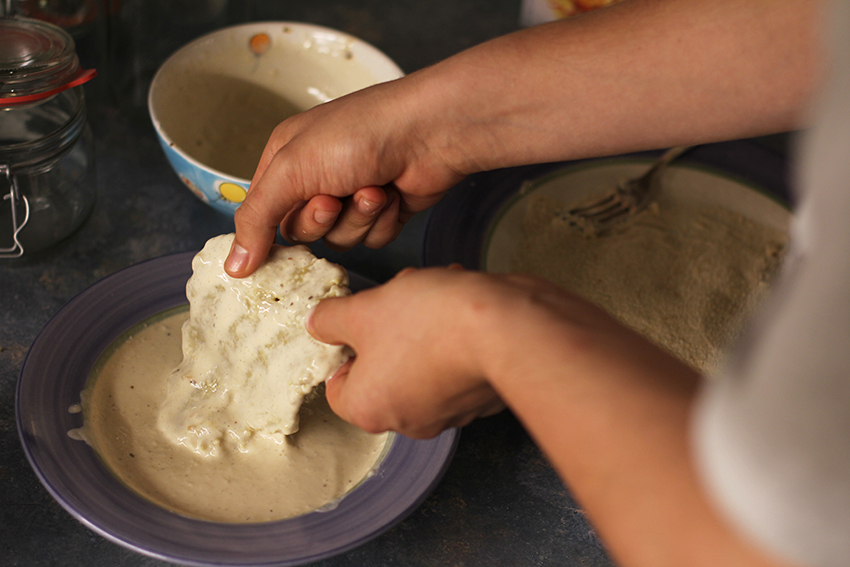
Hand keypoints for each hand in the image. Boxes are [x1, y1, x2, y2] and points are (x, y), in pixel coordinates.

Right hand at [225, 79, 466, 277]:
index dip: (268, 232)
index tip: (270, 252)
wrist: (428, 133)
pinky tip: (393, 194)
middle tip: (334, 196)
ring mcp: (353, 195)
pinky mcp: (385, 211)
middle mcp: (318, 176)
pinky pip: (372, 239)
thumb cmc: (358, 134)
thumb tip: (233, 266)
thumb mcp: (292, 169)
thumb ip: (258, 218)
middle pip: (303, 231)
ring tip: (373, 188)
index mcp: (286, 159)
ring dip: (357, 219)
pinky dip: (382, 221)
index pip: (263, 212)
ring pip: (341, 239)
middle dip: (322, 219)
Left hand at [308, 267, 505, 437]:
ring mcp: (450, 412)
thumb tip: (319, 323)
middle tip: (398, 299)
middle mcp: (408, 421)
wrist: (507, 328)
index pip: (338, 386)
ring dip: (421, 324)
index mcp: (369, 409)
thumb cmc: (431, 324)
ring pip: (419, 360)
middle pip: (381, 370)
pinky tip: (463, 308)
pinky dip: (455, 335)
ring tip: (436, 293)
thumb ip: (332, 319)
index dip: (344, 348)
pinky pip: (456, 362)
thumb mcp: (364, 310)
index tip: (359, 321)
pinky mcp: (482, 396)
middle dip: (388, 328)